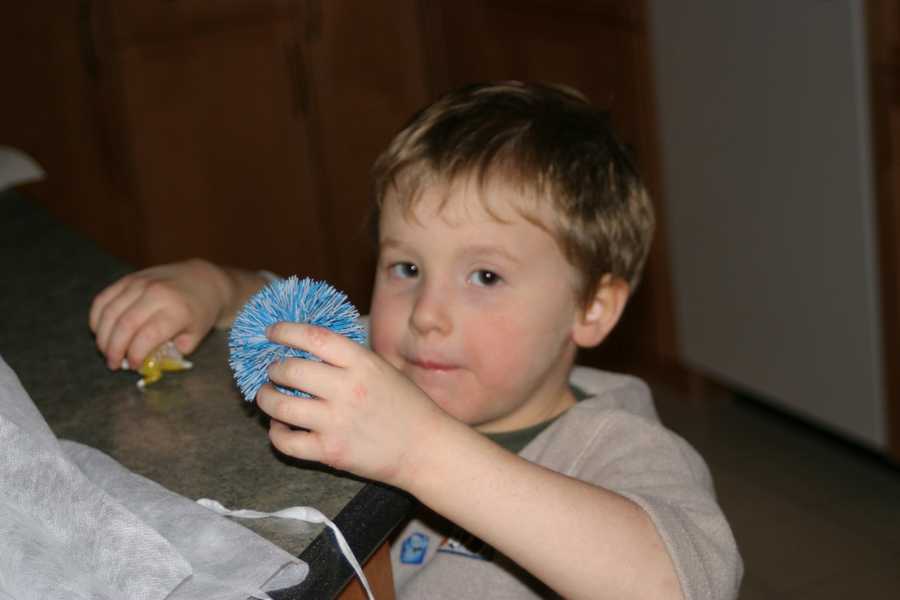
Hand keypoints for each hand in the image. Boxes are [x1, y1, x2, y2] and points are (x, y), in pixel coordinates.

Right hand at [89, 259, 230, 369]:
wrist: (202, 280)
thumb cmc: (199, 312)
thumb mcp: (194, 336)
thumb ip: (171, 353)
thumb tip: (145, 364)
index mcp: (176, 311)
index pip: (147, 337)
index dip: (134, 355)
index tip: (134, 366)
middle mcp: (156, 294)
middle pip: (124, 325)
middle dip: (114, 349)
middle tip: (113, 364)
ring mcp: (140, 283)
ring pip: (109, 312)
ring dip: (103, 336)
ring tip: (106, 351)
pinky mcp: (127, 278)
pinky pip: (103, 299)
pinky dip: (97, 318)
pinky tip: (102, 332)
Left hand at [257, 322, 450, 488]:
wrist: (426, 449)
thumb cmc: (406, 406)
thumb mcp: (382, 369)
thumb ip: (348, 359)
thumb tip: (306, 347)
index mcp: (362, 363)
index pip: (313, 337)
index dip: (285, 331)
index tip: (271, 332)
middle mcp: (347, 389)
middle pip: (290, 370)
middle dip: (273, 369)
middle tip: (273, 371)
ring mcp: (336, 422)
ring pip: (280, 406)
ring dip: (266, 398)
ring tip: (269, 396)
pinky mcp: (330, 451)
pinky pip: (286, 442)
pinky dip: (276, 433)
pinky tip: (281, 427)